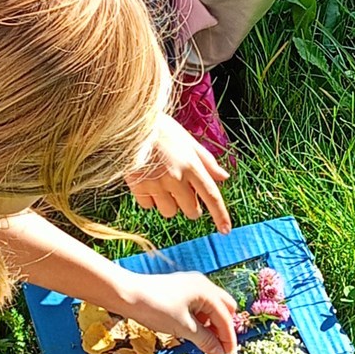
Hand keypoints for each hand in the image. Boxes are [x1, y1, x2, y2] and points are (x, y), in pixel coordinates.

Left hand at [123, 271, 239, 353]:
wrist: (127, 294)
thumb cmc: (155, 308)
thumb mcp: (183, 328)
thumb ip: (205, 340)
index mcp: (206, 292)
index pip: (225, 318)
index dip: (228, 339)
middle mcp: (202, 284)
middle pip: (224, 308)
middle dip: (223, 328)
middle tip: (217, 347)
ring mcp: (191, 284)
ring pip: (211, 306)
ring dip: (211, 324)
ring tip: (203, 341)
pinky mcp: (180, 288)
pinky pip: (198, 304)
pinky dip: (200, 318)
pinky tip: (191, 330)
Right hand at [125, 112, 229, 230]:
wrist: (129, 124)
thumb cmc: (161, 130)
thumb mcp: (188, 141)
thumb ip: (206, 161)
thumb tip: (223, 178)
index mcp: (192, 165)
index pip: (211, 195)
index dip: (220, 215)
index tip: (225, 230)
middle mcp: (176, 177)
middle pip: (191, 210)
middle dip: (190, 206)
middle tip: (182, 192)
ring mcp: (157, 183)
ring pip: (170, 212)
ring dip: (169, 204)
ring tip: (161, 185)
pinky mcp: (138, 187)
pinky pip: (149, 206)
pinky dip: (149, 199)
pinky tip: (147, 183)